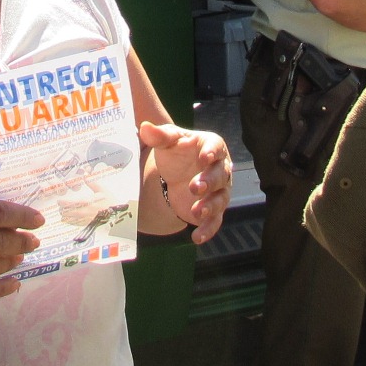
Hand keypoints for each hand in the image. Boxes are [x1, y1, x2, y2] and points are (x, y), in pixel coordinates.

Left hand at [139, 120, 230, 244]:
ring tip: (196, 212)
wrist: (176, 174)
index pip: (216, 147)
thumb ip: (159, 136)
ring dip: (210, 206)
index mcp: (210, 147)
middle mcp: (219, 169)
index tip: (205, 157)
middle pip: (220, 175)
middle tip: (195, 187)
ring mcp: (217, 191)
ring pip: (220, 199)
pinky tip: (197, 236)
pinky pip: (215, 221)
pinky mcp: (212, 210)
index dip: (212, 152)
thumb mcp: (168, 142)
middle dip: (210, 181)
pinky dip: (208, 229)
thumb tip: (145, 128)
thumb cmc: (177, 152)